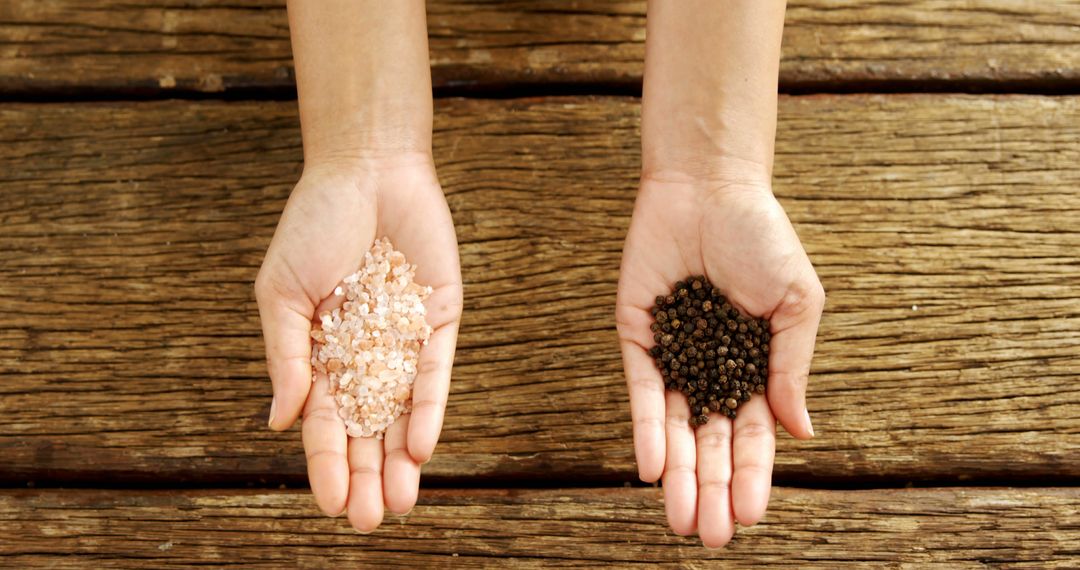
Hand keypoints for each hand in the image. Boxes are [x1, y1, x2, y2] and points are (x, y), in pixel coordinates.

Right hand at [255, 155, 462, 531]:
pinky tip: (419, 446)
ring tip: (400, 504)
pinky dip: (428, 408)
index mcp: (322, 355)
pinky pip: (435, 372)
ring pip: (403, 412)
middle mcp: (365, 356)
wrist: (365, 170)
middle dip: (368, 476)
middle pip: (367, 428)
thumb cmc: (313, 225)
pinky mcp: (440, 319)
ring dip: (401, 459)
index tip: (333, 506)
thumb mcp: (281, 293)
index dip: (327, 464)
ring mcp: (404, 340)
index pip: (324, 422)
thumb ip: (285, 356)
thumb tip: (280, 422)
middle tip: (371, 522)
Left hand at [615, 173, 823, 547]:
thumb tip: (800, 431)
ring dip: (677, 473)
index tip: (751, 515)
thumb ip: (792, 366)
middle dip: (710, 489)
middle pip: (708, 441)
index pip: (752, 433)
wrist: (712, 186)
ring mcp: (673, 354)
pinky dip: (645, 427)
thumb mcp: (796, 302)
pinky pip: (641, 389)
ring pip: (672, 426)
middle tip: (710, 536)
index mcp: (753, 366)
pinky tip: (651, 465)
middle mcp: (710, 368)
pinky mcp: (638, 335)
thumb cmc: (761, 237)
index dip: (751, 475)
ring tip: (680, 519)